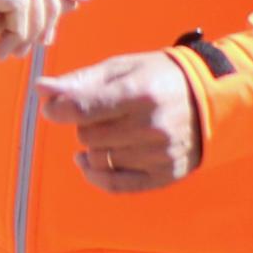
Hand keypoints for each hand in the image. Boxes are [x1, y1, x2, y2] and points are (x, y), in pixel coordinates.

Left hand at [40, 50, 208, 191]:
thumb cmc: (157, 78)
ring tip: (108, 130)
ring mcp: (160, 154)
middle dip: (82, 124)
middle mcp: (152, 127)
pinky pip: (117, 185)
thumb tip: (42, 89)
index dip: (57, 109)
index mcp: (139, 93)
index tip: (52, 106)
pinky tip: (88, 162)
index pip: (83, 109)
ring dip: (93, 146)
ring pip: (99, 159)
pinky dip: (96, 175)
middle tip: (98, 113)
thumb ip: (80, 81)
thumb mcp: (121, 68)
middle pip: (87, 136)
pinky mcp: (165, 174)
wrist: (209, 100)